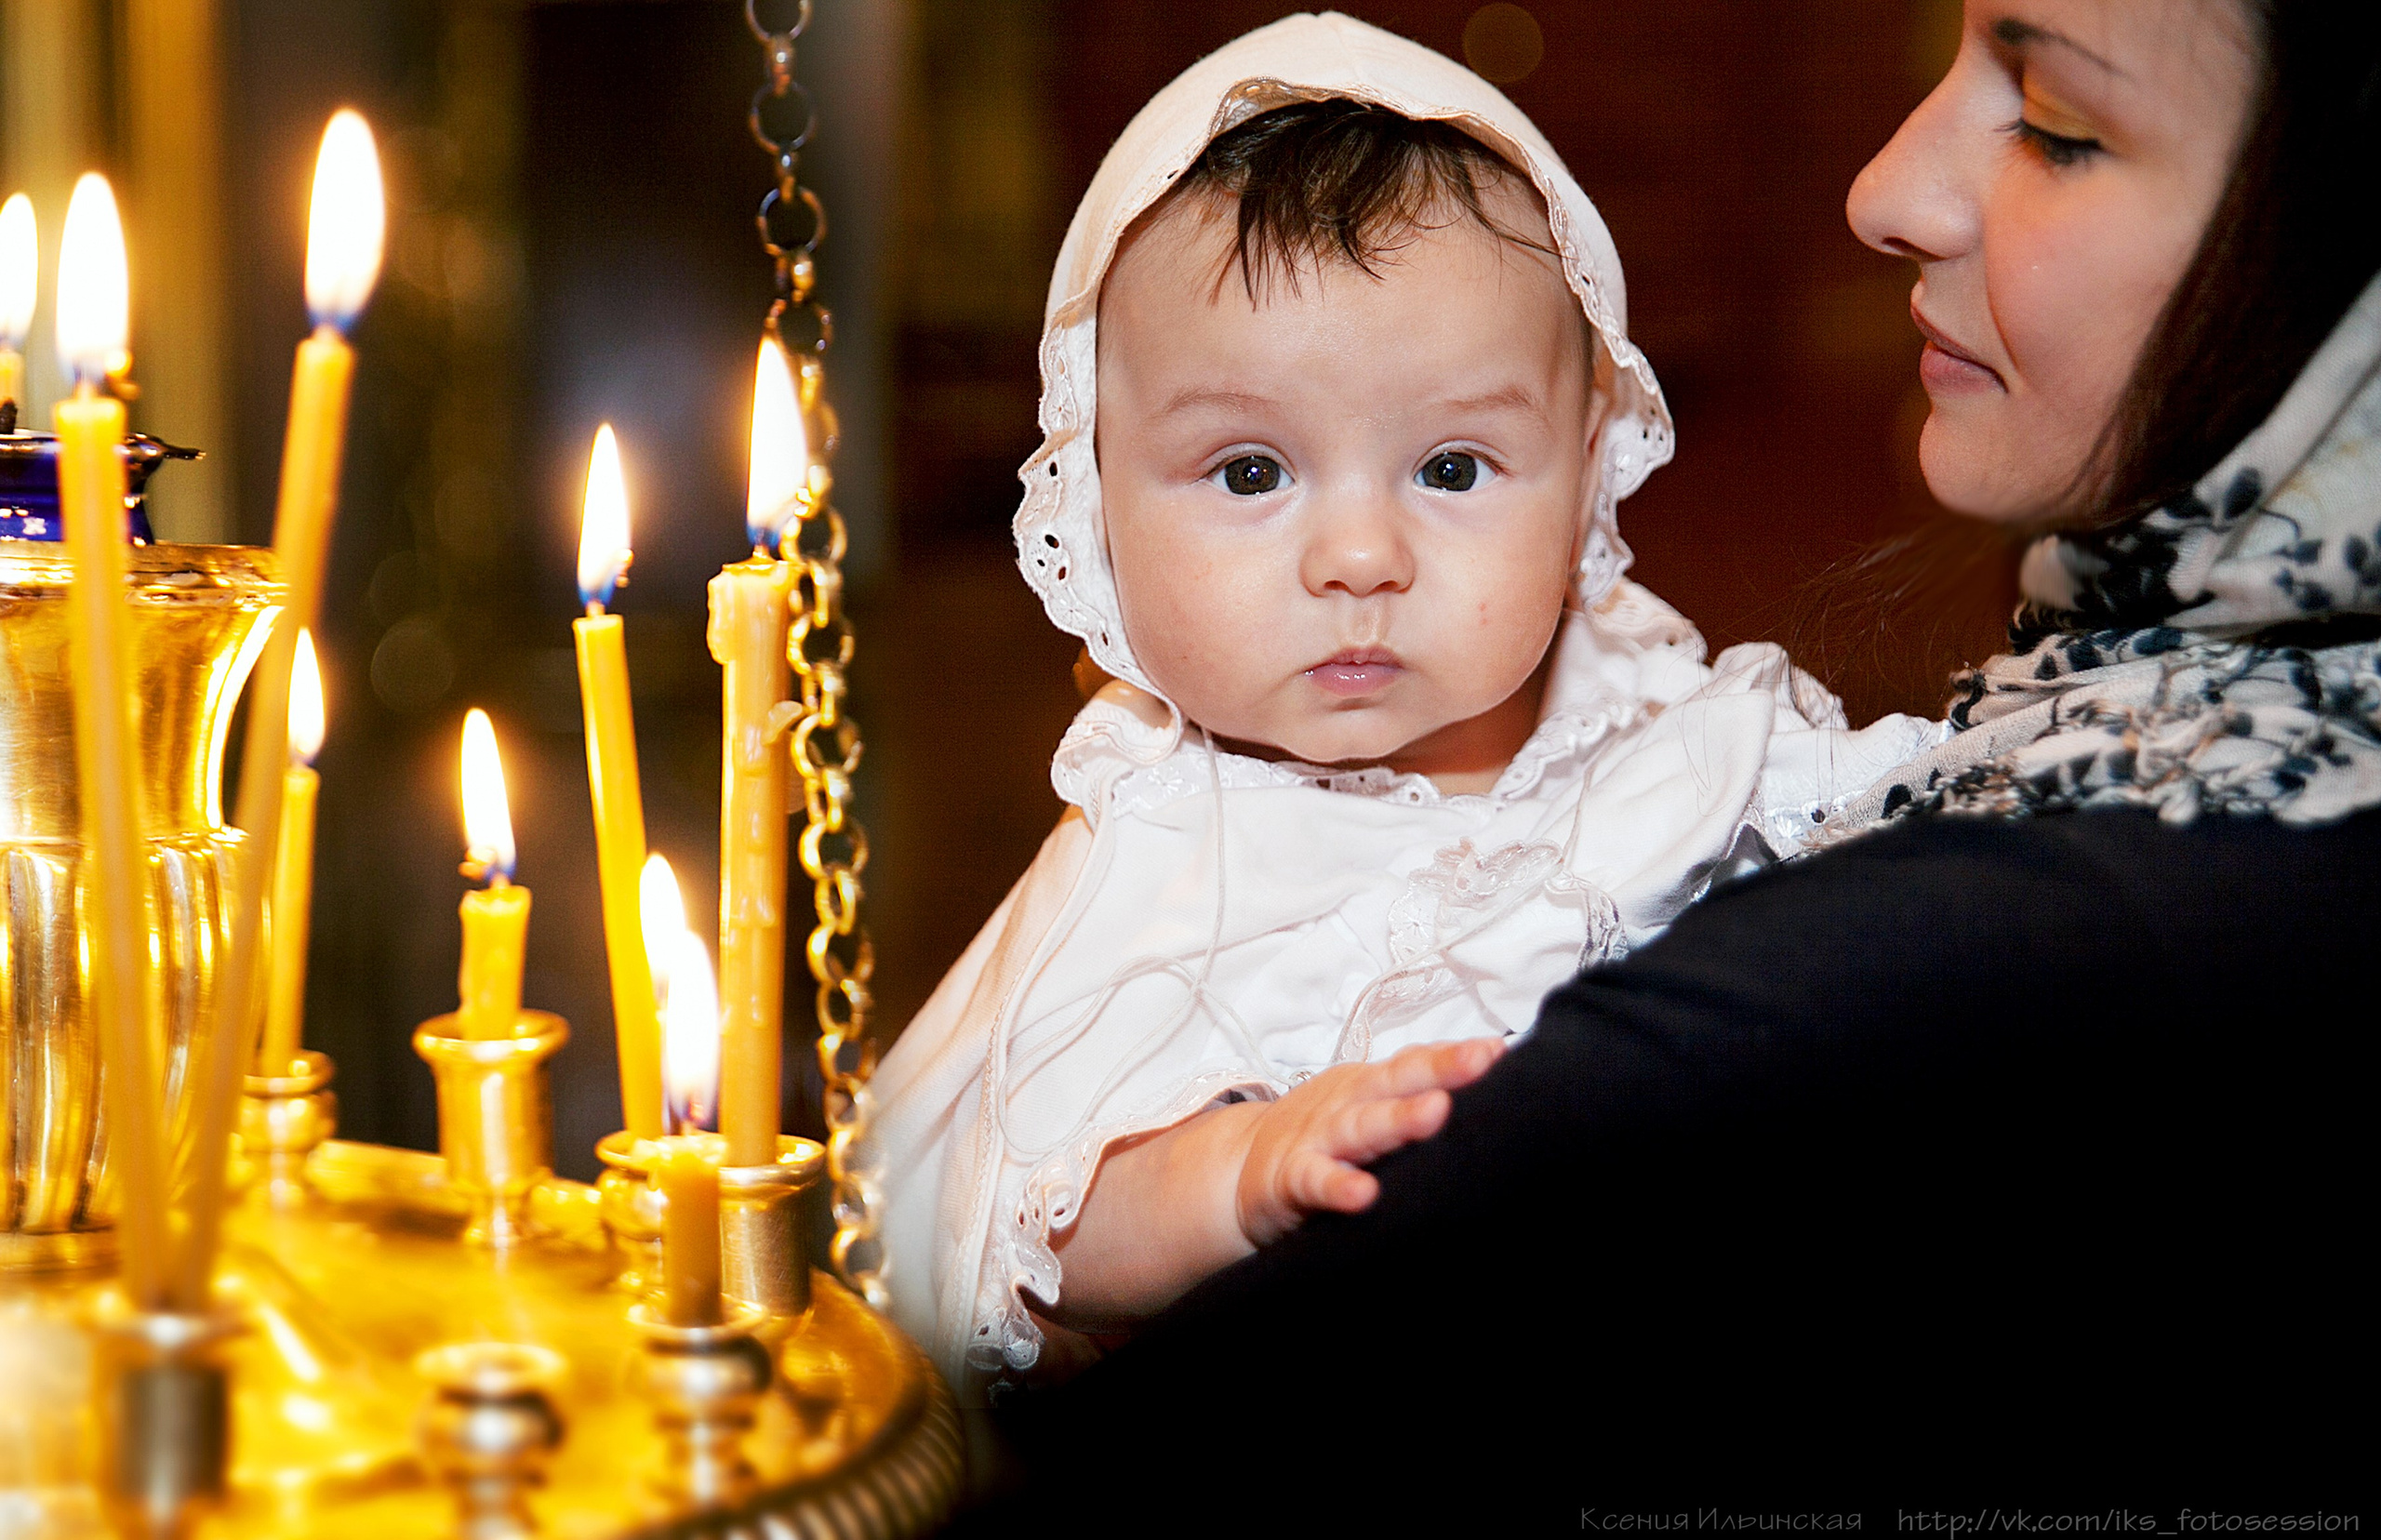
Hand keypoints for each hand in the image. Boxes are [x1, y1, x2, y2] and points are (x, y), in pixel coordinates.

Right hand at [1234, 1036, 1504, 1248]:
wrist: (1242, 1167)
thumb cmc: (1323, 1135)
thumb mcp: (1366, 1103)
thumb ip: (1415, 1092)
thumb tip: (1489, 1076)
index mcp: (1371, 1085)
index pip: (1416, 1063)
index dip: (1455, 1057)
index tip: (1498, 1050)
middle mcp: (1349, 1103)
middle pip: (1397, 1081)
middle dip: (1439, 1070)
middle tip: (1479, 1062)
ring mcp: (1319, 1138)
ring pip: (1362, 1127)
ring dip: (1398, 1119)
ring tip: (1434, 1114)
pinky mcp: (1291, 1179)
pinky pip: (1316, 1180)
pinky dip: (1338, 1186)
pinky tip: (1362, 1194)